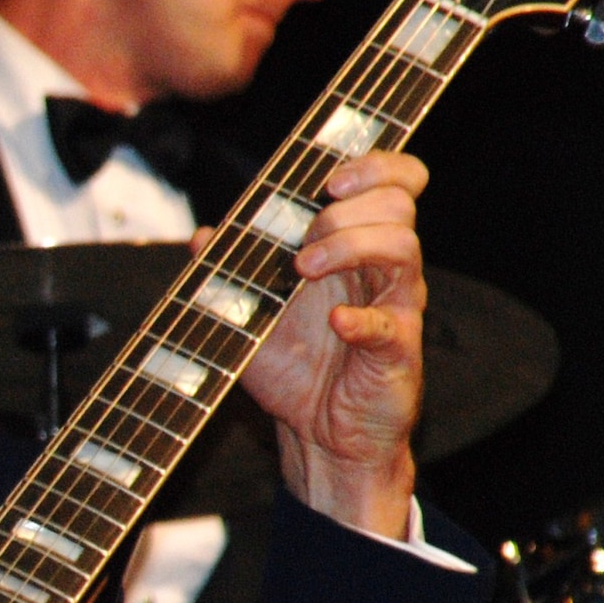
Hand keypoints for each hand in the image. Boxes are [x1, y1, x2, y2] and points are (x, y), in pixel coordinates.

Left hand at [223, 149, 428, 537]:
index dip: (374, 165)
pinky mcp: (397, 351)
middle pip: (397, 204)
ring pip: (402, 247)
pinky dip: (361, 318)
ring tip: (301, 271)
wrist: (318, 437)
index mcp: (358, 249)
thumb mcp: (250, 315)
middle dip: (343, 211)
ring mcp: (395, 308)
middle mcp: (384, 271)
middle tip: (301, 244)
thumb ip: (228, 272)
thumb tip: (200, 236)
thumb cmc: (296, 370)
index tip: (328, 179)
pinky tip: (335, 321)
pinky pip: (390, 323)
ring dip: (349, 248)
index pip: (395, 182)